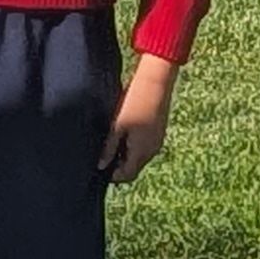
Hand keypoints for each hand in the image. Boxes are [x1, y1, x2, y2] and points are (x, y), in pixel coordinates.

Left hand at [102, 53, 178, 184]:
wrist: (155, 83)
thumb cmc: (133, 102)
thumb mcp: (117, 126)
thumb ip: (109, 148)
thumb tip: (101, 166)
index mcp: (140, 151)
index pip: (127, 175)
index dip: (113, 175)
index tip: (101, 167)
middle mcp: (151, 151)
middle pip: (134, 168)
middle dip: (119, 165)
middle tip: (105, 153)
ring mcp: (157, 142)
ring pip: (140, 158)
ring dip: (127, 156)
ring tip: (114, 141)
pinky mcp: (159, 133)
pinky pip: (146, 148)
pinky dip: (135, 147)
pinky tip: (126, 133)